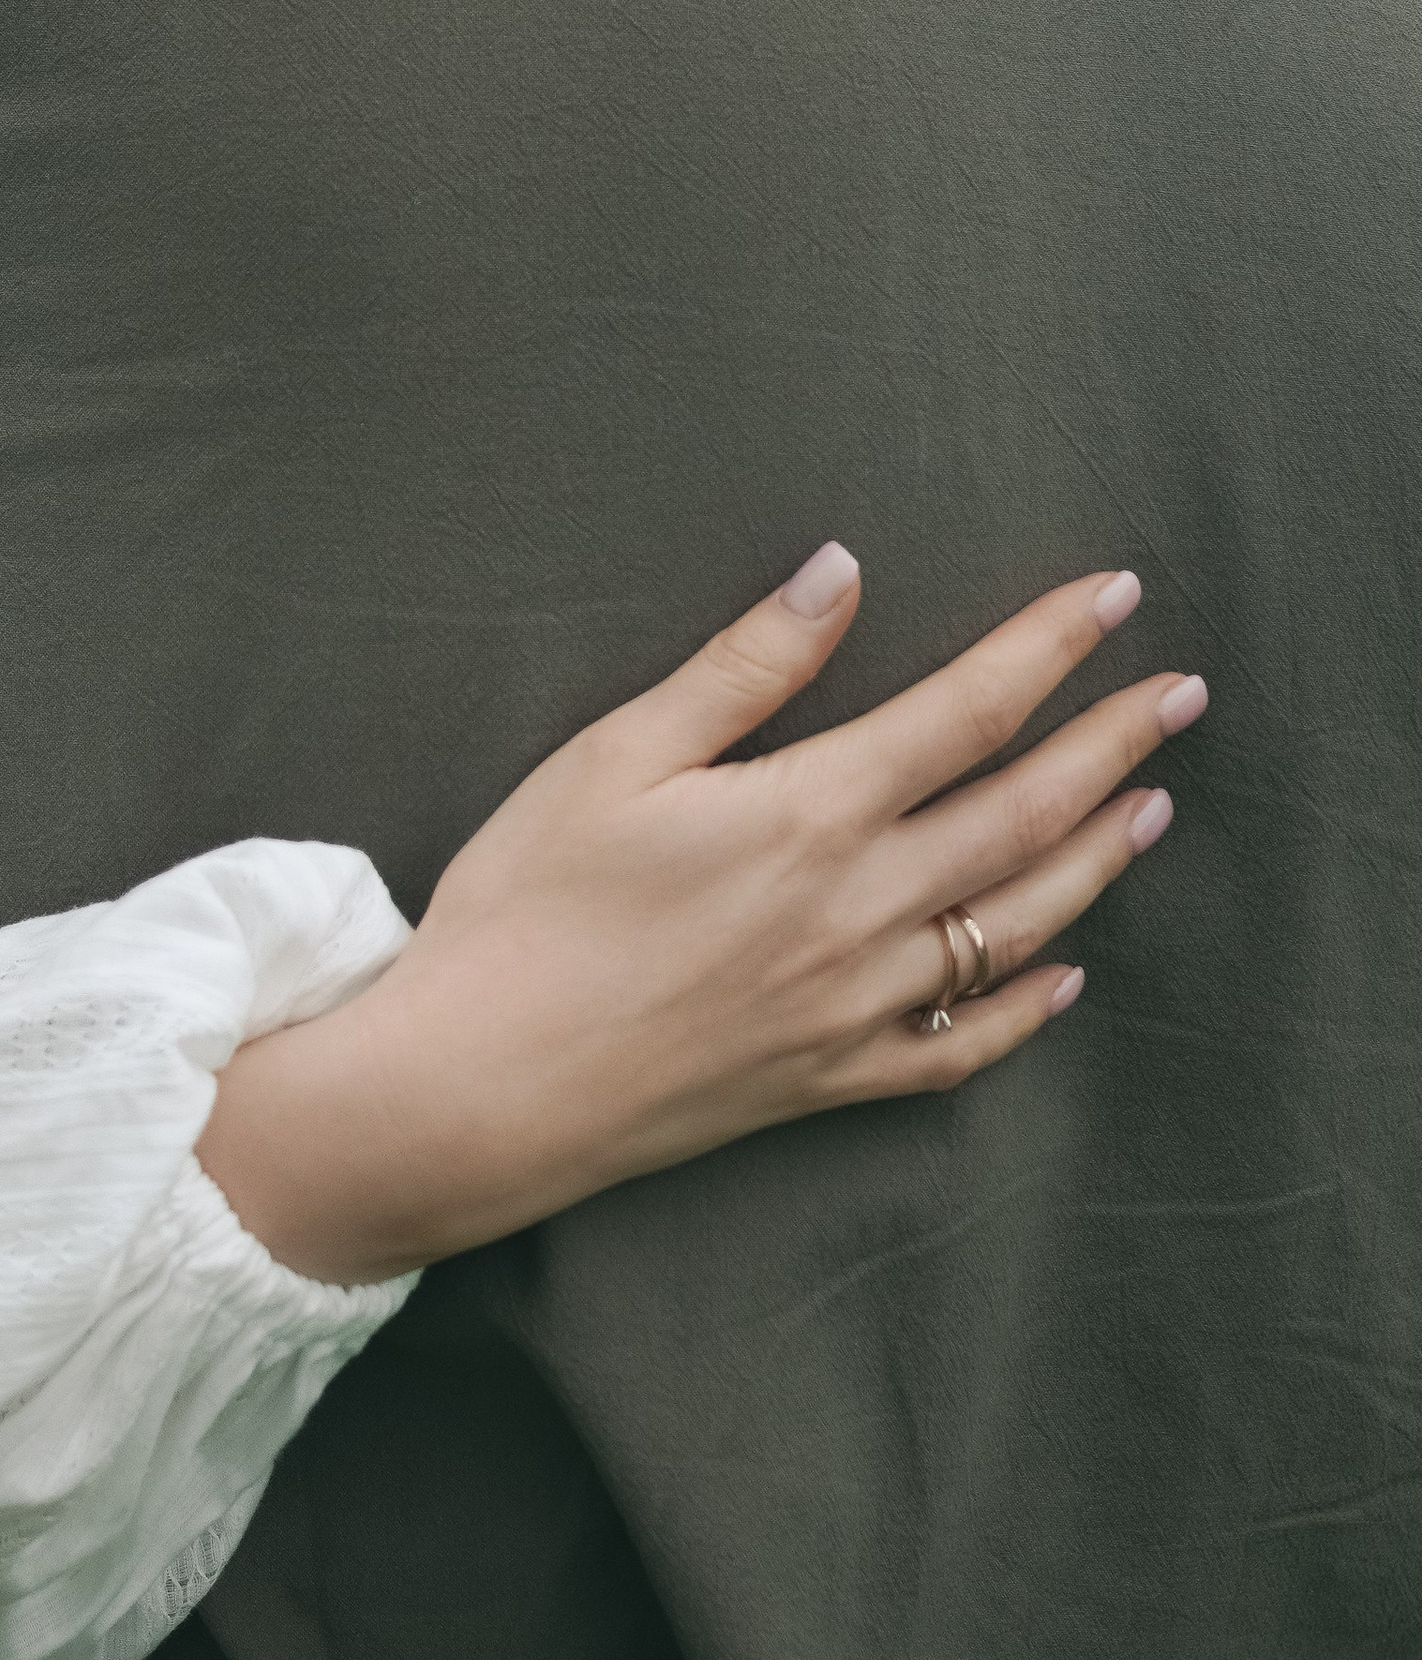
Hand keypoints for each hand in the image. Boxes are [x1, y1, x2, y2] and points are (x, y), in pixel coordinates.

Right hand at [196, 550, 1200, 1284]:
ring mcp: (853, 1006)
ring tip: (1150, 807)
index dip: (1047, 649)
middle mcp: (857, 911)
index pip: (965, 711)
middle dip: (1110, 745)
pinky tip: (1064, 978)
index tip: (1114, 597)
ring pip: (1014, 926)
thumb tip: (838, 572)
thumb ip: (742, 666)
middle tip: (1180, 695)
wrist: (478, 1087)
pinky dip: (1025, 1011)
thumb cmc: (527, 905)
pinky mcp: (827, 1079)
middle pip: (1021, 814)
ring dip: (1095, 861)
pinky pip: (959, 1048)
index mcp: (808, 815)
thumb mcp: (615, 755)